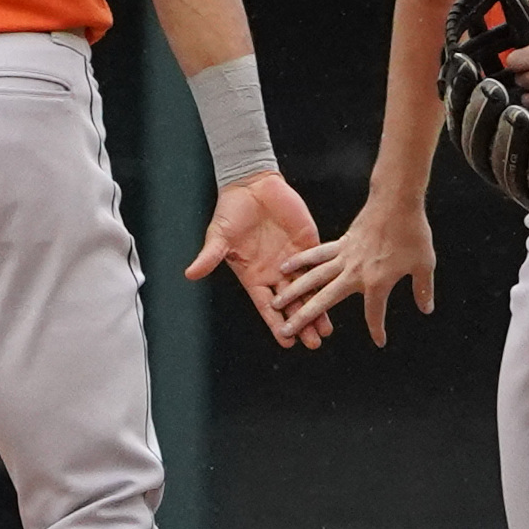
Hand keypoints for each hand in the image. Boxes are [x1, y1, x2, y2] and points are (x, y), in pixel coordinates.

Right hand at [185, 171, 333, 349]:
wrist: (251, 185)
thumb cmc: (232, 211)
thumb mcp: (219, 236)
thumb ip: (210, 256)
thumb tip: (190, 273)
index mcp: (254, 276)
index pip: (267, 307)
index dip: (277, 324)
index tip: (286, 342)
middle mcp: (275, 273)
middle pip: (291, 305)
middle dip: (302, 324)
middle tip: (314, 343)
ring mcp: (293, 260)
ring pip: (308, 290)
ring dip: (318, 309)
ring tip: (326, 331)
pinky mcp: (308, 244)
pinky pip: (319, 266)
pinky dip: (327, 280)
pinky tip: (338, 292)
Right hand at [274, 193, 434, 346]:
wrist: (397, 201)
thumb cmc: (413, 233)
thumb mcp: (424, 264)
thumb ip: (422, 289)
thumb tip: (426, 308)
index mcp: (377, 282)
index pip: (374, 313)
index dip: (377, 330)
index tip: (379, 341)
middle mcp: (355, 273)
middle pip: (324, 301)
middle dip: (305, 318)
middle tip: (287, 332)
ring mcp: (344, 257)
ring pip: (313, 278)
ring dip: (294, 291)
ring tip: (277, 302)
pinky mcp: (340, 242)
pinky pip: (316, 255)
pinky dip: (301, 261)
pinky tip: (285, 267)